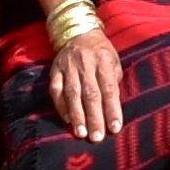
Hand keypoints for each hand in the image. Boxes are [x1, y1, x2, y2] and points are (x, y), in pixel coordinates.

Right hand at [45, 14, 133, 146]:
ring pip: (72, 94)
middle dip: (94, 117)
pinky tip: (67, 119)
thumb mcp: (114, 60)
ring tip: (81, 133)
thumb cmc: (101, 52)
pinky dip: (61, 105)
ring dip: (77, 115)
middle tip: (97, 137)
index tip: (115, 128)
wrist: (78, 32)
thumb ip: (114, 80)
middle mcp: (86, 64)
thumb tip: (114, 107)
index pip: (109, 88)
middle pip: (91, 94)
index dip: (112, 109)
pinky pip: (56, 90)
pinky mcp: (55, 70)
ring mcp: (68, 67)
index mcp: (104, 61)